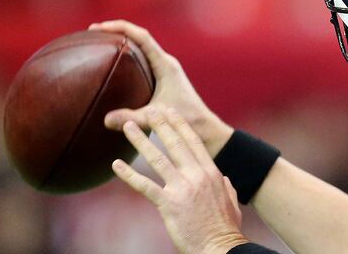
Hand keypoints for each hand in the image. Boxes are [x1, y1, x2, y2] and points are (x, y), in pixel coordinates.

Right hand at [88, 20, 232, 154]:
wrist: (205, 128)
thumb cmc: (185, 120)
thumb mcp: (156, 118)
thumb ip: (131, 118)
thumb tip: (105, 120)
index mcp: (165, 65)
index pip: (142, 36)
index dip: (120, 27)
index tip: (99, 27)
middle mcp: (166, 63)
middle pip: (139, 37)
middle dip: (116, 31)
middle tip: (92, 32)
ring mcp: (165, 70)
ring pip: (141, 48)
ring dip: (122, 43)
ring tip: (98, 44)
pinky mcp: (164, 79)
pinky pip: (143, 61)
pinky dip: (127, 58)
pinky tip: (113, 68)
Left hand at [113, 107, 247, 253]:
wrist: (220, 247)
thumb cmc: (225, 228)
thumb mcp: (231, 201)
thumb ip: (226, 186)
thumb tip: (223, 178)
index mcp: (211, 172)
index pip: (193, 141)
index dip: (180, 124)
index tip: (171, 110)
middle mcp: (196, 175)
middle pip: (175, 143)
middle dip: (161, 124)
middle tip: (148, 108)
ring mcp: (182, 188)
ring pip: (157, 158)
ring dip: (141, 140)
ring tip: (128, 126)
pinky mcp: (168, 204)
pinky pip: (144, 186)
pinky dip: (128, 174)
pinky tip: (116, 164)